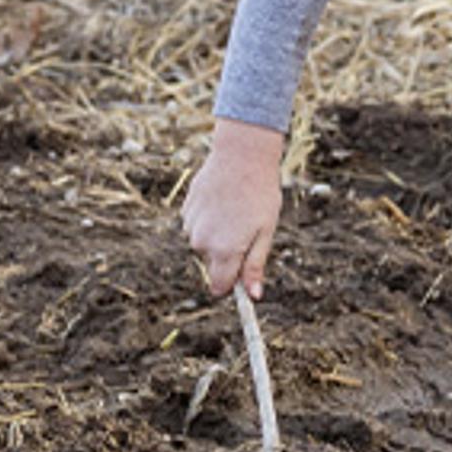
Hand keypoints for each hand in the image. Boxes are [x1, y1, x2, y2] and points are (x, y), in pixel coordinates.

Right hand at [182, 117, 285, 296]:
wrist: (241, 156)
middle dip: (228, 256)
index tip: (243, 274)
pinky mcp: (186, 210)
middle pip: (214, 264)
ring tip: (235, 210)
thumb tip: (253, 296)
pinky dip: (209, 219)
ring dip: (218, 235)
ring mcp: (191, 225)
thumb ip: (255, 266)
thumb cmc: (260, 194)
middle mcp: (202, 242)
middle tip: (247, 229)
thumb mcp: (265, 232)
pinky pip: (198, 226)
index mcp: (224, 251)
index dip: (232, 284)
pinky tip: (222, 201)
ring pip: (205, 244)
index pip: (220, 287)